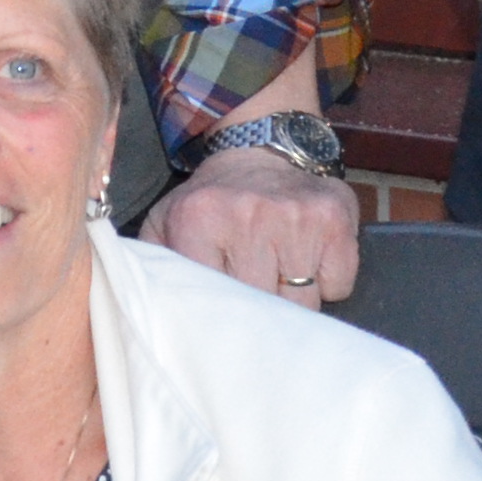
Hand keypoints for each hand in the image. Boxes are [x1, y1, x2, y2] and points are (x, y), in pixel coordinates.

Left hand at [141, 145, 358, 305]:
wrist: (262, 147)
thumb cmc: (211, 200)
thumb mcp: (166, 222)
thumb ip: (151, 266)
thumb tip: (142, 313)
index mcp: (198, 222)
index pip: (214, 301)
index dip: (222, 324)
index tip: (224, 333)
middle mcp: (249, 217)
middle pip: (263, 309)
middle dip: (261, 317)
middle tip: (256, 306)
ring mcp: (296, 218)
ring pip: (305, 304)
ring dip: (295, 304)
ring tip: (280, 280)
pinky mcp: (335, 220)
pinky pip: (339, 285)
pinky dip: (328, 284)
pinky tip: (308, 262)